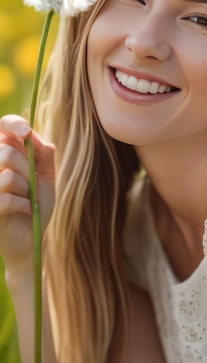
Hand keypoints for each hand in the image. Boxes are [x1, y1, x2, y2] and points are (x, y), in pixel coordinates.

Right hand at [0, 114, 54, 276]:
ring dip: (26, 188)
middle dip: (28, 168)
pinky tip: (26, 210)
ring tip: (28, 198)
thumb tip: (40, 140)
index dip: (13, 124)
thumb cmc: (35, 205)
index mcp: (3, 155)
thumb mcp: (46, 178)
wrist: (32, 238)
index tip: (27, 133)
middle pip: (6, 152)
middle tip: (32, 182)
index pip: (1, 126)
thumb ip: (45, 157)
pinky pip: (6, 197)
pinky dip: (24, 204)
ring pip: (8, 174)